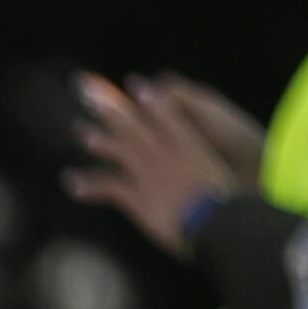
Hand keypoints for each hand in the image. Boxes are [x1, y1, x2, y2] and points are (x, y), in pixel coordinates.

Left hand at [64, 72, 243, 255]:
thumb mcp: (235, 176)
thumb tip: (225, 174)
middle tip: (86, 91)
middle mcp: (168, 154)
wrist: (226, 224)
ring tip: (80, 130)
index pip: (166, 113)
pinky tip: (71, 181)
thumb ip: (221, 166)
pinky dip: (89, 185)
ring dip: (99, 139)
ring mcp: (151, 174)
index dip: (149, 99)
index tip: (135, 84)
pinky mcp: (140, 198)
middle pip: (135, 124)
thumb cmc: (236, 204)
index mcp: (192, 145)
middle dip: (110, 106)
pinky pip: (109, 188)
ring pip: (120, 149)